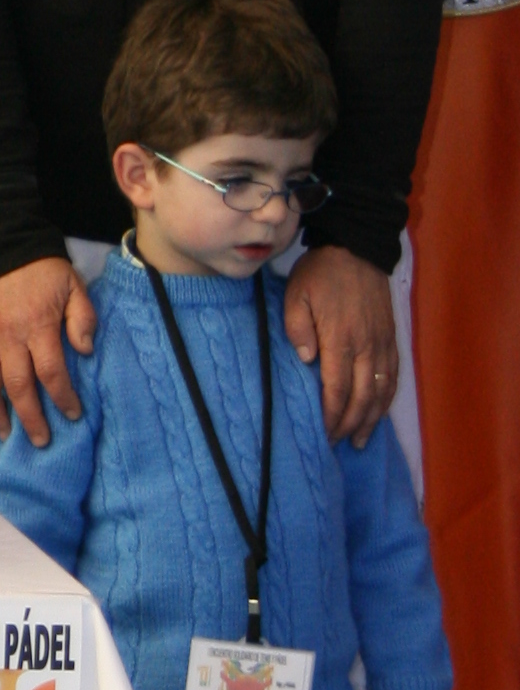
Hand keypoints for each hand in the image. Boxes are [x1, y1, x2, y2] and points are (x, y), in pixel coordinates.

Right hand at [0, 255, 99, 447]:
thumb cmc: (42, 268)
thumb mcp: (73, 286)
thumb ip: (82, 318)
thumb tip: (85, 352)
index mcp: (38, 325)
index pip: (51, 372)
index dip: (63, 398)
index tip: (73, 414)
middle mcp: (10, 338)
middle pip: (20, 388)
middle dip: (32, 418)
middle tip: (43, 441)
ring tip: (9, 435)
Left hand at [285, 244, 398, 446]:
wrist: (358, 246)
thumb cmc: (321, 272)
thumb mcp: (296, 294)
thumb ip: (297, 329)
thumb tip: (307, 362)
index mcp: (341, 338)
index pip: (337, 388)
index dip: (332, 415)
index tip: (323, 433)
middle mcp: (367, 345)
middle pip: (362, 397)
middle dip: (350, 424)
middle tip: (337, 444)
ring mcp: (382, 342)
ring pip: (382, 390)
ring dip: (371, 418)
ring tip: (359, 440)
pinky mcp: (391, 336)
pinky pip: (393, 375)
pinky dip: (387, 398)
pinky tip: (378, 411)